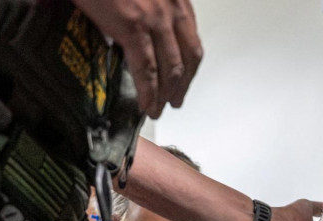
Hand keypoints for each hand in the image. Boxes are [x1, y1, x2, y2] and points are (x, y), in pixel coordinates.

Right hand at [73, 0, 202, 117]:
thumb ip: (140, 7)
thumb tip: (131, 30)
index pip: (191, 40)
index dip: (189, 67)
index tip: (183, 82)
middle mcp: (171, 6)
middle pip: (187, 58)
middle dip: (181, 85)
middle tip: (173, 102)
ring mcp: (155, 17)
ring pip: (170, 68)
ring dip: (165, 95)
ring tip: (157, 109)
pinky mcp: (133, 25)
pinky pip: (147, 68)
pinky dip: (148, 92)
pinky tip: (146, 105)